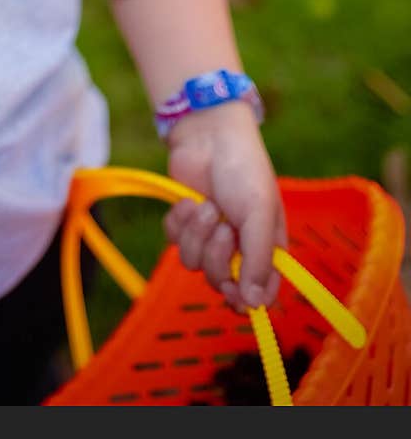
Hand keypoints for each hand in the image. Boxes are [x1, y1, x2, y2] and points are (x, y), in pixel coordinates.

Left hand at [163, 100, 285, 311]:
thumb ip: (258, 259)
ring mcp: (208, 236)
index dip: (245, 299)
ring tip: (206, 205)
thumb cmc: (244, 169)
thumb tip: (253, 305)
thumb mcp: (260, 213)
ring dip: (197, 234)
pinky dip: (179, 221)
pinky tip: (189, 200)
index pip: (258, 293)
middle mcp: (237, 248)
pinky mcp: (183, 222)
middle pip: (220, 282)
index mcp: (266, 248)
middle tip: (222, 226)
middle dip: (217, 256)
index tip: (234, 291)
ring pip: (193, 263)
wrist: (208, 134)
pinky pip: (173, 241)